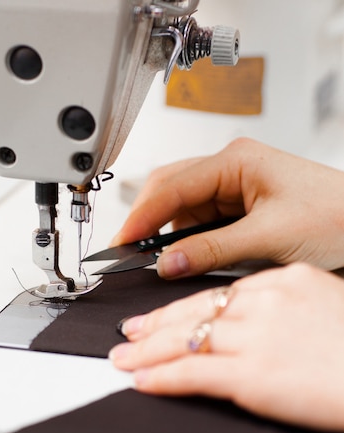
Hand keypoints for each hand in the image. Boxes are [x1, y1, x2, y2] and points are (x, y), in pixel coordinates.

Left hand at [109, 264, 343, 430]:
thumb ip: (286, 308)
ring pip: (186, 339)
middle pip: (195, 310)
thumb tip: (254, 323)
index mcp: (285, 283)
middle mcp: (266, 304)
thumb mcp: (325, 306)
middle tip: (130, 332)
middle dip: (155, 325)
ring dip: (148, 351)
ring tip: (124, 358)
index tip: (164, 315)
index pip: (220, 291)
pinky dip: (162, 377)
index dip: (184, 305)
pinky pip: (193, 372)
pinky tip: (143, 380)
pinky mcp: (253, 375)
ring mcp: (257, 338)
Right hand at [112, 139, 343, 277]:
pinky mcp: (240, 208)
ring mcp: (234, 187)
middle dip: (149, 223)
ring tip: (165, 263)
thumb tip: (167, 263)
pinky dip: (189, 242)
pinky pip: (200, 223)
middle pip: (169, 191)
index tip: (120, 244)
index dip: (141, 217)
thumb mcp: (269, 237)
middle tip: (129, 254)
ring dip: (170, 236)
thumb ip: (212, 250)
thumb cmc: (337, 217)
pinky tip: (188, 257)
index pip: (171, 186)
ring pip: (182, 210)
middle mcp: (231, 169)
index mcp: (237, 160)